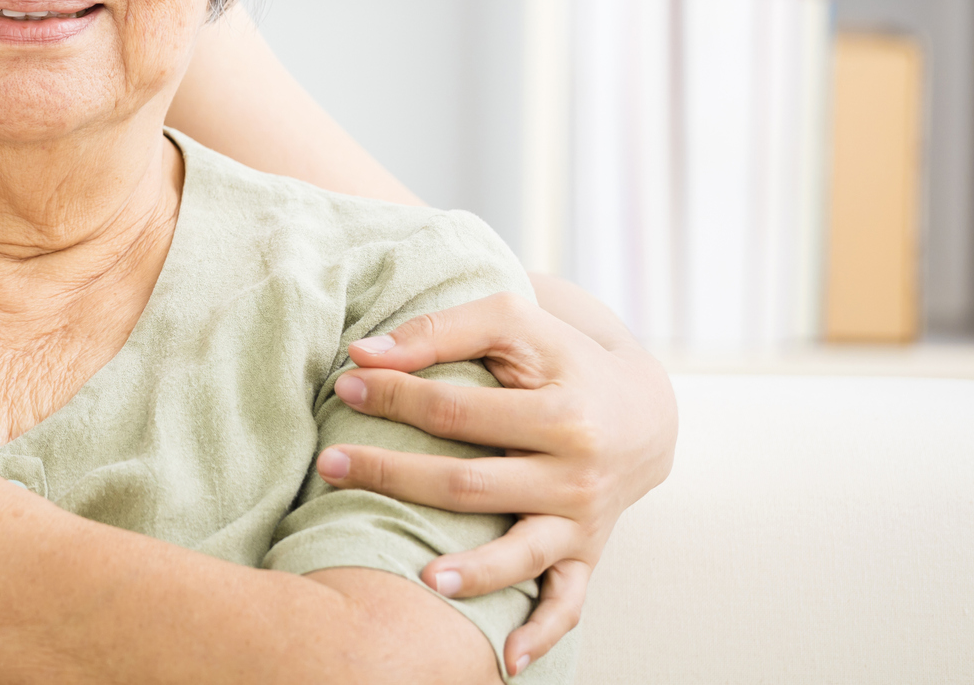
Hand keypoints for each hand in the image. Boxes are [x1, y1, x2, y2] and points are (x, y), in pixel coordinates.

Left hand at [312, 290, 676, 675]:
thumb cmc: (560, 358)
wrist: (643, 411)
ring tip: (423, 579)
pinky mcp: (587, 555)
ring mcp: (583, 522)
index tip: (345, 386)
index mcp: (561, 414)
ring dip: (473, 573)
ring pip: (520, 554)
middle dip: (394, 476)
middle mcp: (577, 474)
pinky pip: (567, 603)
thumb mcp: (512, 323)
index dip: (396, 398)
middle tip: (330, 465)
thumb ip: (440, 330)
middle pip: (470, 485)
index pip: (458, 412)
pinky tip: (507, 660)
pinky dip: (541, 635)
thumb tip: (365, 354)